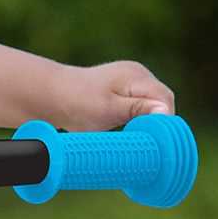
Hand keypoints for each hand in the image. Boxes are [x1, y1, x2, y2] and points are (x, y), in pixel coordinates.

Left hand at [41, 60, 175, 131]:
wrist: (51, 95)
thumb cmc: (76, 103)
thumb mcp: (108, 110)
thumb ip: (138, 109)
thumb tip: (165, 113)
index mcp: (136, 76)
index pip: (164, 99)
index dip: (165, 122)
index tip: (155, 141)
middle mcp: (137, 75)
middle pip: (161, 102)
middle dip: (157, 123)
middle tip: (145, 143)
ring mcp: (131, 81)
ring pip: (151, 105)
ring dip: (148, 122)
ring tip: (135, 138)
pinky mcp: (124, 91)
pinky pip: (141, 106)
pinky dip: (139, 120)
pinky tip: (129, 131)